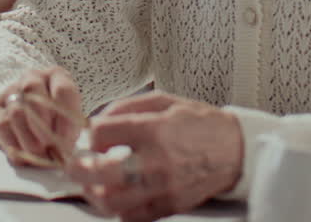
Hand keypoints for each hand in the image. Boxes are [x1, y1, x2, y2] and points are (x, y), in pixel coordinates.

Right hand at [0, 68, 83, 166]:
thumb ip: (69, 131)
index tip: (67, 142)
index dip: (65, 119)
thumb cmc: (57, 121)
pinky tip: (24, 153)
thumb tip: (63, 152)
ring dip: (28, 137)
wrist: (31, 118)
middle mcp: (32, 78)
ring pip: (16, 111)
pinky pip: (2, 125)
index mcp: (56, 76)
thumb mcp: (70, 122)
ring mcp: (12, 90)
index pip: (62, 90)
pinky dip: (14, 143)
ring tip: (37, 154)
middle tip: (48, 147)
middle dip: (42, 124)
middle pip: (33, 92)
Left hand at [66, 92, 242, 221]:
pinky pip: (131, 216)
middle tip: (74, 164)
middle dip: (78, 168)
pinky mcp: (170, 205)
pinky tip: (116, 194)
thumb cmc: (200, 123)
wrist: (235, 150)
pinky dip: (117, 207)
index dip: (89, 133)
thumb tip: (96, 120)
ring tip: (91, 183)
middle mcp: (157, 161)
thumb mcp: (163, 101)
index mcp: (154, 129)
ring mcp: (163, 187)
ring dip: (93, 192)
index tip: (91, 134)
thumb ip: (125, 107)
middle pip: (100, 172)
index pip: (102, 134)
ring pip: (111, 201)